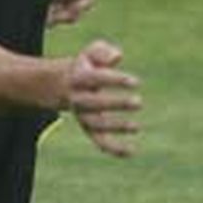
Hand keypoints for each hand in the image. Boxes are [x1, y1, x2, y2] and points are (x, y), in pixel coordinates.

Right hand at [65, 40, 139, 157]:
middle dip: (117, 104)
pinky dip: (114, 149)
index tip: (136, 82)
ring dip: (116, 127)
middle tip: (139, 102)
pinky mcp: (89, 130)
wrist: (63, 86)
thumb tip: (117, 57)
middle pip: (95, 103)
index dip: (116, 80)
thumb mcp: (90, 53)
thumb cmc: (86, 66)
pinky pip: (100, 142)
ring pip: (97, 125)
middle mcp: (78, 99)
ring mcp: (83, 116)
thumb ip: (102, 51)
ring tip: (137, 127)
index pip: (97, 79)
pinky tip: (132, 151)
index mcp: (79, 78)